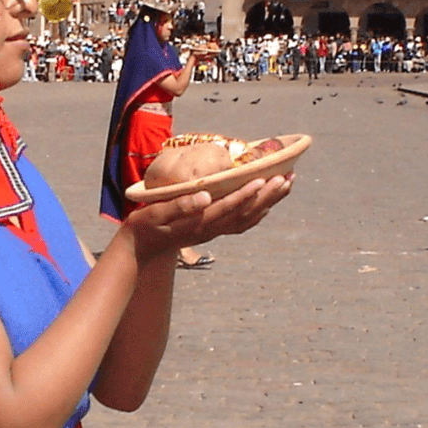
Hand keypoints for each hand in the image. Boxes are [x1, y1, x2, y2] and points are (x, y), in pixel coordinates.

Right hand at [122, 173, 292, 263]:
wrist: (140, 250)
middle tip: (287, 178)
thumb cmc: (144, 227)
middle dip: (268, 195)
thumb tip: (205, 196)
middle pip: (246, 213)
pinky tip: (267, 204)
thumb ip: (179, 206)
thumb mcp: (155, 214)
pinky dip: (258, 213)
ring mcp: (213, 231)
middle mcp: (211, 229)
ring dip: (269, 202)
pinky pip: (241, 223)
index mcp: (198, 223)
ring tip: (286, 184)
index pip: (228, 207)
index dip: (247, 194)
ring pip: (249, 218)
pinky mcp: (212, 230)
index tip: (264, 179)